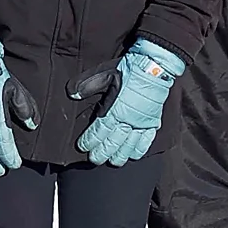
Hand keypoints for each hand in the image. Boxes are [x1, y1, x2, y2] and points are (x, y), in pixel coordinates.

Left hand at [72, 39, 184, 165]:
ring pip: (130, 145)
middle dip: (102, 153)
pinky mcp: (153, 121)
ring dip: (120, 155)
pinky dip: (140, 150)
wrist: (155, 65)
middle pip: (113, 142)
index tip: (82, 147)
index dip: (90, 141)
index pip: (100, 130)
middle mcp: (129, 120)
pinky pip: (147, 140)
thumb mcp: (105, 73)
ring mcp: (143, 122)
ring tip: (112, 162)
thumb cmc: (129, 69)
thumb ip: (88, 84)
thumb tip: (72, 93)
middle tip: (94, 160)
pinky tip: (134, 156)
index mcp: (116, 109)